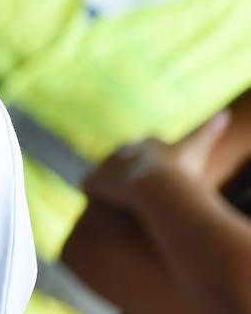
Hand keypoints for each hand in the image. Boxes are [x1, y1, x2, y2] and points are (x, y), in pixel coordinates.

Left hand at [85, 110, 231, 205]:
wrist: (156, 185)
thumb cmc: (179, 169)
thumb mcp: (196, 148)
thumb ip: (209, 131)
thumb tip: (226, 112)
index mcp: (145, 142)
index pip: (147, 145)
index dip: (152, 156)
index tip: (157, 166)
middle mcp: (122, 150)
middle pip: (123, 157)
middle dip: (128, 167)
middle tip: (135, 183)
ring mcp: (105, 166)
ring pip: (106, 172)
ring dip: (109, 181)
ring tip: (117, 195)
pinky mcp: (93, 182)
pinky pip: (89, 186)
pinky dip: (93, 192)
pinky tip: (98, 201)